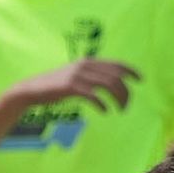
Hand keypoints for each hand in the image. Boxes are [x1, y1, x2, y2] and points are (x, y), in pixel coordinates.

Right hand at [7, 59, 139, 116]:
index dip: (130, 70)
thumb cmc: (55, 86)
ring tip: (119, 110)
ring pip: (108, 85)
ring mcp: (78, 75)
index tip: (140, 79)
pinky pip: (94, 95)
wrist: (33, 89)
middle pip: (115, 77)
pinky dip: (102, 104)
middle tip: (126, 106)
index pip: (115, 64)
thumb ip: (90, 75)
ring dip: (118, 99)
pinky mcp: (71, 87)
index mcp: (88, 61)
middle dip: (126, 92)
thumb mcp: (75, 75)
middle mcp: (85, 65)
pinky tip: (104, 111)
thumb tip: (108, 82)